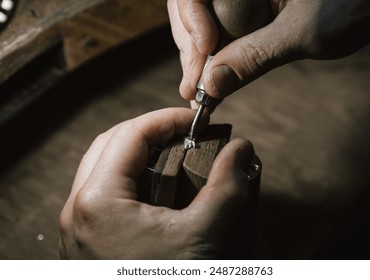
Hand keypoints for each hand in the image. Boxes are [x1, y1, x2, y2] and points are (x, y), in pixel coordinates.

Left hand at [59, 107, 255, 258]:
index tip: (195, 119)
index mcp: (97, 202)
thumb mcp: (206, 236)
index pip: (130, 134)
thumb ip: (228, 185)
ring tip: (174, 153)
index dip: (166, 119)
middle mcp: (79, 210)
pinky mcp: (91, 239)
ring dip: (139, 152)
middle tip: (184, 132)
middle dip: (150, 131)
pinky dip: (132, 178)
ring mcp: (81, 226)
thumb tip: (241, 149)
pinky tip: (158, 185)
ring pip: (104, 166)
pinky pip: (106, 191)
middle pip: (111, 144)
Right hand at [168, 0, 369, 99]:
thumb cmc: (357, 5)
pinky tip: (211, 85)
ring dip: (199, 61)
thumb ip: (255, 56)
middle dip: (191, 48)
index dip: (190, 19)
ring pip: (203, 26)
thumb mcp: (304, 32)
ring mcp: (242, 2)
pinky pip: (223, 37)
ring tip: (198, 94)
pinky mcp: (250, 18)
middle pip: (192, 9)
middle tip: (193, 88)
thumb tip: (211, 84)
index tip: (204, 54)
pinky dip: (215, 63)